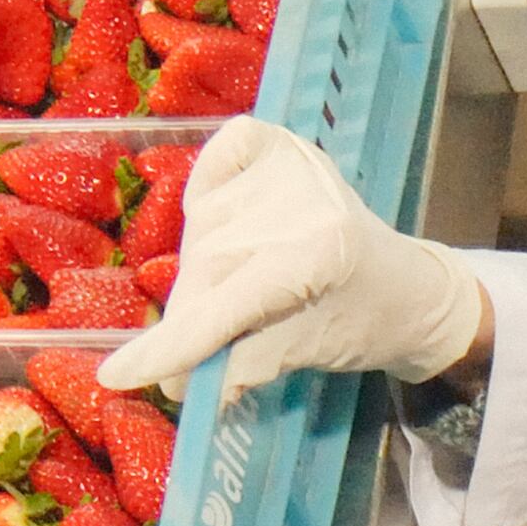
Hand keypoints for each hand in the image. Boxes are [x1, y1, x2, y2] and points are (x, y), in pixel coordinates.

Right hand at [97, 118, 490, 398]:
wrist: (409, 287)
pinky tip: (230, 220)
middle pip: (205, 269)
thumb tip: (170, 381)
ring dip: (201, 271)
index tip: (117, 374)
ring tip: (235, 290)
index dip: (170, 346)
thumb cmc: (359, 325)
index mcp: (315, 260)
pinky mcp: (282, 144)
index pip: (223, 308)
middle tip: (189, 358)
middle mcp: (300, 206)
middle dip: (189, 320)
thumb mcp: (304, 355)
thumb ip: (239, 364)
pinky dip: (208, 190)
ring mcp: (291, 168)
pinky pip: (217, 161)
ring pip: (202, 228)